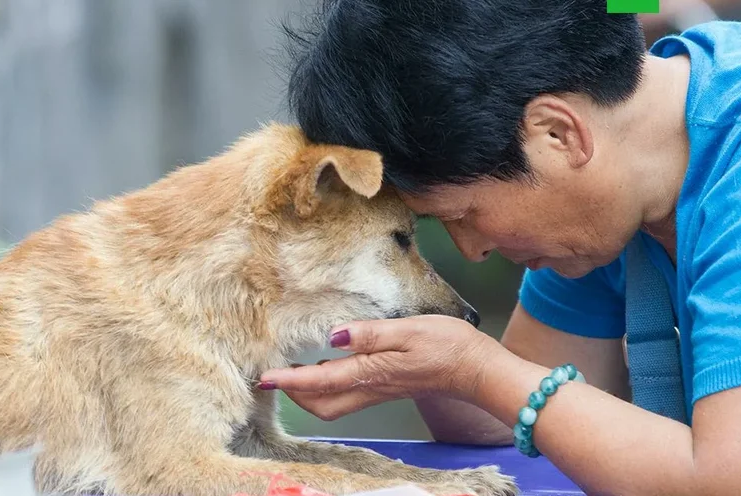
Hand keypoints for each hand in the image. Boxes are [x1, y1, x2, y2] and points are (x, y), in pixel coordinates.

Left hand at [258, 315, 502, 420]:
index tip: (264, 379)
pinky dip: (328, 386)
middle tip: (274, 377)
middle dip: (294, 395)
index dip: (289, 381)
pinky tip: (328, 366)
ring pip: (333, 404)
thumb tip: (333, 336)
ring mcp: (379, 391)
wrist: (476, 369)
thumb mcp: (408, 330)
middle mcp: (371, 387)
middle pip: (321, 405)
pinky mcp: (387, 388)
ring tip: (292, 372)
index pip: (320, 381)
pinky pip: (348, 395)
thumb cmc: (447, 345)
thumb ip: (370, 334)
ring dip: (309, 393)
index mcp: (372, 372)